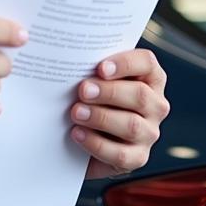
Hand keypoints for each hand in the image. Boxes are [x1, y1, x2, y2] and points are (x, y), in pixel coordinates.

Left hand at [70, 49, 168, 178]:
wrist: (80, 136)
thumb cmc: (86, 95)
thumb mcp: (89, 76)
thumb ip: (86, 64)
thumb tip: (51, 48)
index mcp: (147, 78)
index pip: (147, 63)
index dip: (126, 64)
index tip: (100, 68)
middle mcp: (154, 105)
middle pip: (140, 96)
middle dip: (109, 92)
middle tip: (82, 90)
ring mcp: (148, 133)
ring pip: (131, 125)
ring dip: (101, 117)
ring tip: (75, 112)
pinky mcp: (137, 157)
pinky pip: (121, 154)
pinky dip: (97, 144)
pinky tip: (77, 134)